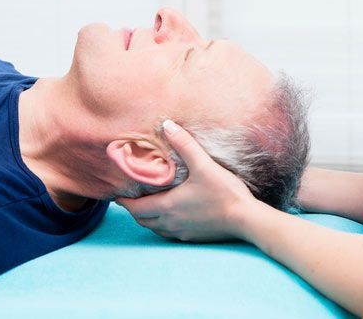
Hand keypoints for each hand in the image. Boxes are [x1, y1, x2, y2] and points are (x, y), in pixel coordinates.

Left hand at [116, 119, 257, 241]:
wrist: (246, 219)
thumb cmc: (224, 192)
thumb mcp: (203, 164)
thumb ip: (184, 144)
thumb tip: (167, 124)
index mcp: (167, 206)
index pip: (136, 208)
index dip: (124, 201)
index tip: (116, 195)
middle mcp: (170, 222)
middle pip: (142, 220)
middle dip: (134, 210)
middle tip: (130, 198)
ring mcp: (182, 232)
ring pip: (155, 228)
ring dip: (147, 219)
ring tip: (146, 206)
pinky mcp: (193, 237)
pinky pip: (169, 233)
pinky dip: (162, 225)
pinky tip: (170, 216)